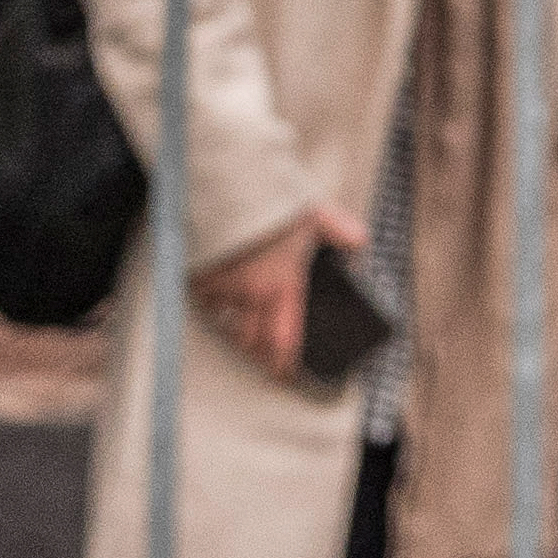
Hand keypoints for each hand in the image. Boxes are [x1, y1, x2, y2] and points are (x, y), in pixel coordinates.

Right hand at [188, 204, 369, 370]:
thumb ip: (343, 234)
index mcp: (282, 287)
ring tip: (244, 329)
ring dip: (235, 328)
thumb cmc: (276, 200)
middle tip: (265, 357)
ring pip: (226, 321)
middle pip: (250, 341)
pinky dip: (212, 302)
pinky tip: (219, 299)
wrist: (230, 182)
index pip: (283, 343)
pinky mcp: (198, 273)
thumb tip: (359, 248)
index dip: (284, 365)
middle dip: (258, 354)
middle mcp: (250, 294)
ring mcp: (221, 286)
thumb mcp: (318, 214)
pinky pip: (204, 299)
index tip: (286, 374)